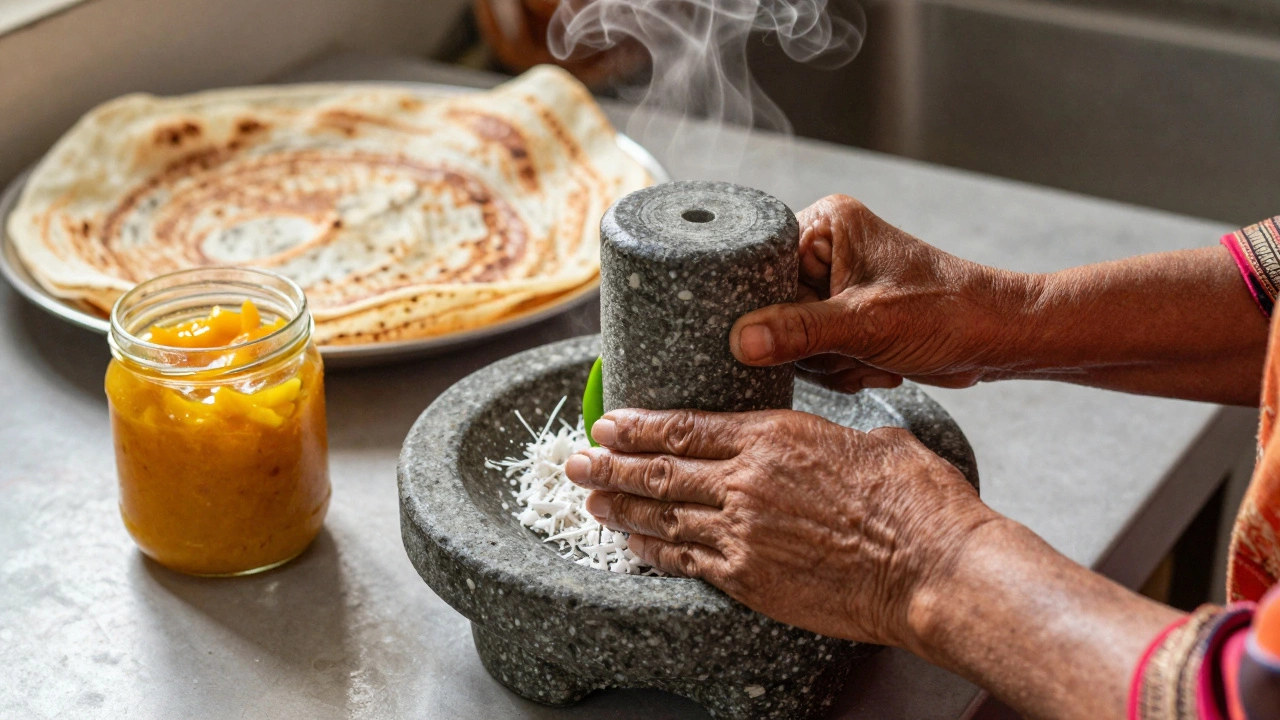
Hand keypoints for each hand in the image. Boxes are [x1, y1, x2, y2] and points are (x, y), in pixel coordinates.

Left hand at [563, 408, 996, 648]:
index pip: (685, 428)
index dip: (639, 427)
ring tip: (591, 501)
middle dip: (610, 466)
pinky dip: (652, 552)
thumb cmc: (916, 502)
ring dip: (619, 508)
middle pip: (659, 471)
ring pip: (661, 516)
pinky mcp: (748, 578)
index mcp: (773, 435)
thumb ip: (829, 438)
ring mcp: (742, 532)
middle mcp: (745, 480)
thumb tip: (827, 443)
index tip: (609, 423)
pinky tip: (632, 546)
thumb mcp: (871, 442)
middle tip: (577, 462)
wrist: (932, 567)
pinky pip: (684, 561)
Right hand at [729, 194, 1038, 390]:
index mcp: (825, 225)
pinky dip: (842, 369)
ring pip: (792, 341)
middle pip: (773, 311)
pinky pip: (814, 354)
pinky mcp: (844, 317)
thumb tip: (739, 341)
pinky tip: (876, 364)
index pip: (762, 270)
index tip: (806, 334)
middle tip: (851, 348)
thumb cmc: (946, 313)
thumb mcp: (864, 324)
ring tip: (871, 356)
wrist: (997, 338)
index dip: (773, 310)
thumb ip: (797, 332)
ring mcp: (834, 286)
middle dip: (812, 345)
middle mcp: (825, 250)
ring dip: (830, 362)